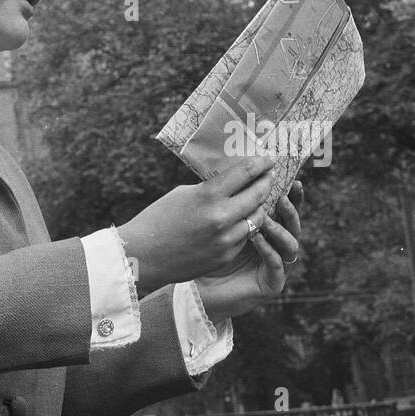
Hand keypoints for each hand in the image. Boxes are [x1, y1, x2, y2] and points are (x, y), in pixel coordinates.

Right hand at [117, 151, 278, 290]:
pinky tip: (243, 221)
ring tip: (259, 199)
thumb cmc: (158, 218)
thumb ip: (210, 189)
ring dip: (259, 207)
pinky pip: (245, 237)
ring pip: (257, 219)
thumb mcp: (184, 193)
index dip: (260, 163)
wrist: (144, 254)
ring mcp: (226, 240)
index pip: (245, 173)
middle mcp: (221, 217)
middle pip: (258, 195)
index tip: (268, 159)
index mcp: (208, 195)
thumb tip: (231, 183)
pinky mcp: (226, 256)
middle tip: (270, 176)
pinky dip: (245, 227)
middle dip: (266, 183)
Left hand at [195, 181, 303, 321]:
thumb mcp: (219, 222)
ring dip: (279, 228)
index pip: (282, 208)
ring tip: (265, 218)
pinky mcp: (273, 284)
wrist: (200, 289)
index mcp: (267, 230)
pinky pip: (277, 264)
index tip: (286, 176)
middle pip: (293, 223)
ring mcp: (278, 266)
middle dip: (290, 208)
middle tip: (282, 195)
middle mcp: (277, 246)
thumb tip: (229, 170)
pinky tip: (257, 239)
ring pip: (290, 244)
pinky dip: (268, 249)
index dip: (287, 193)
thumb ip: (229, 202)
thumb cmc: (206, 252)